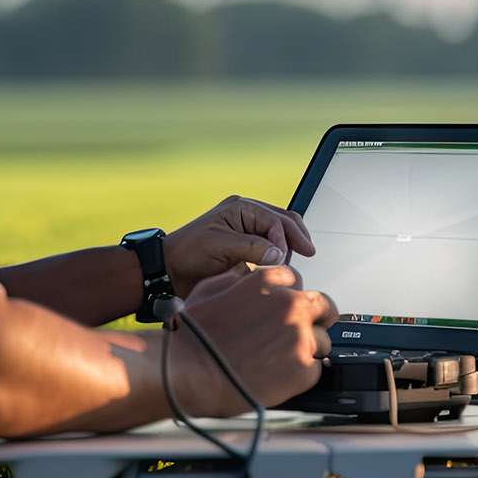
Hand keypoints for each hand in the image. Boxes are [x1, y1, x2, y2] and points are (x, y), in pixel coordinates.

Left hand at [164, 195, 313, 296]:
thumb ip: (250, 247)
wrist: (169, 270)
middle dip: (297, 237)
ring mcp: (247, 230)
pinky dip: (280, 254)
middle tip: (308, 254)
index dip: (285, 239)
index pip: (274, 220)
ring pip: (280, 233)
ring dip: (289, 246)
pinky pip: (271, 246)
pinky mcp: (246, 247)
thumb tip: (278, 253)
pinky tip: (282, 266)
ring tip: (291, 264)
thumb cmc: (188, 253)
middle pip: (284, 221)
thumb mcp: (219, 245)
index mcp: (240, 207)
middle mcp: (247, 215)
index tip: (284, 260)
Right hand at [174, 264, 337, 413]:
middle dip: (315, 317)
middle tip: (303, 332)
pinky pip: (315, 369)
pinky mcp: (304, 369)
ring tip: (282, 361)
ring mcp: (300, 337)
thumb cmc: (191, 337)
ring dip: (307, 349)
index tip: (285, 310)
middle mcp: (291, 304)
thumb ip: (238, 279)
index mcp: (270, 282)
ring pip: (322, 340)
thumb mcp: (209, 290)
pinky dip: (300, 374)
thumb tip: (248, 276)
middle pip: (323, 305)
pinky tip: (279, 377)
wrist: (187, 375)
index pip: (297, 282)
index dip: (289, 297)